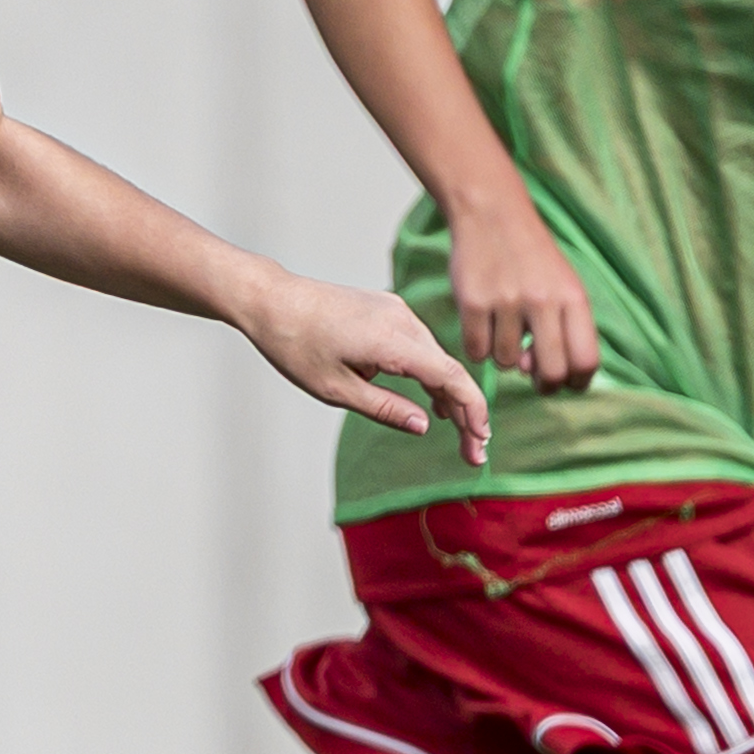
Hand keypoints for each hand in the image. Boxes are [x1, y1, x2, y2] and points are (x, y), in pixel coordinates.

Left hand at [241, 273, 492, 464]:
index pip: (450, 377)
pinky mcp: (388, 311)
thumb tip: (424, 426)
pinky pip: (421, 346)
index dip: (472, 410)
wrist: (271, 300)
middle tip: (473, 453)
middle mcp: (402, 320)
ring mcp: (396, 311)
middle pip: (449, 370)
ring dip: (449, 395)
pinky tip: (434, 402)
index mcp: (391, 340)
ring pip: (437, 358)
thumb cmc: (295, 344)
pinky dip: (431, 375)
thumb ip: (384, 408)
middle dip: (466, 412)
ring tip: (460, 433)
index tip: (481, 441)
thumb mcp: (336, 390)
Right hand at [445, 195, 598, 390]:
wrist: (492, 213)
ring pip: (507, 363)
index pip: (586, 361)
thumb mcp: (564, 284)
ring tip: (503, 327)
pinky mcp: (473, 302)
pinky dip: (478, 346)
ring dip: (504, 355)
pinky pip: (476, 351)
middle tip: (532, 372)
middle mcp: (543, 301)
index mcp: (573, 297)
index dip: (577, 382)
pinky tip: (483, 324)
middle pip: (551, 372)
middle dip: (543, 383)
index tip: (566, 383)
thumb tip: (545, 376)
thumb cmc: (531, 256)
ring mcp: (507, 302)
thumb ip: (566, 329)